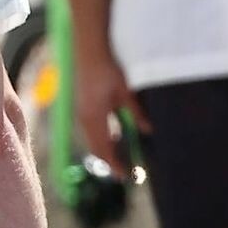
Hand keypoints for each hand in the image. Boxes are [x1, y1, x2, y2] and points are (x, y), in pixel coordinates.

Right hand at [75, 52, 146, 176]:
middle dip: (108, 161)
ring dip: (103, 151)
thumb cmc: (107, 70)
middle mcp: (84, 120)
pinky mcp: (79, 107)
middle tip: (122, 171)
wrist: (87, 52)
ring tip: (117, 158)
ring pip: (91, 140)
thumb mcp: (125, 93)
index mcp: (95, 119)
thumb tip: (148, 130)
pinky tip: (109, 138)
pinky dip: (99, 140)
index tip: (124, 175)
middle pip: (95, 148)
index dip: (114, 164)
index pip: (104, 149)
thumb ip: (136, 113)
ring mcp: (79, 114)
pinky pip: (88, 131)